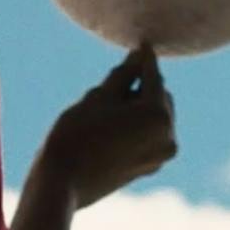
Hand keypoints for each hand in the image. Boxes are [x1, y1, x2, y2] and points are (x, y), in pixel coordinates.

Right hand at [39, 41, 177, 208]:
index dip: (144, 58)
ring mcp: (161, 155)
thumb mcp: (97, 98)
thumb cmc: (75, 136)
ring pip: (151, 118)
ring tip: (102, 111)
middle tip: (109, 84)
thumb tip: (138, 57)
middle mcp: (168, 136)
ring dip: (135, 108)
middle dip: (138, 87)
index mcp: (158, 114)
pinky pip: (147, 136)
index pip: (153, 76)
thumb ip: (123, 75)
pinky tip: (107, 128)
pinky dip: (134, 127)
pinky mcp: (149, 167)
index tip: (141, 43)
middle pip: (158, 97)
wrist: (61, 185)